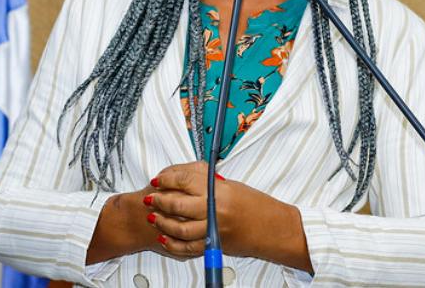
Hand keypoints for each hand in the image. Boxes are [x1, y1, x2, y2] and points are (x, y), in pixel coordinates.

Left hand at [144, 161, 304, 264]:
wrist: (273, 229)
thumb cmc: (256, 205)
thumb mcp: (232, 185)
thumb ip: (207, 181)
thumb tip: (182, 177)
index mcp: (219, 189)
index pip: (185, 179)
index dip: (167, 178)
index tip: (158, 179)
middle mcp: (215, 208)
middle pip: (177, 203)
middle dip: (159, 200)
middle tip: (151, 198)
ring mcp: (214, 228)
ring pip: (178, 227)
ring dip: (162, 222)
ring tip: (154, 218)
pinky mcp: (214, 245)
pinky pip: (187, 247)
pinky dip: (173, 244)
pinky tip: (165, 238)